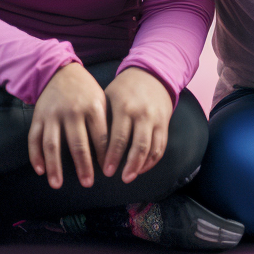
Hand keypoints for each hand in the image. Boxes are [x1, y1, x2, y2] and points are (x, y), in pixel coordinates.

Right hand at [28, 63, 108, 189]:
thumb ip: (105, 122)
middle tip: (87, 183)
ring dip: (54, 166)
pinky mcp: (38, 116)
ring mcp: (53, 114)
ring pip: (52, 144)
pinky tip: (40, 170)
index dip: (105, 156)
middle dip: (83, 166)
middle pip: (78, 144)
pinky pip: (34, 138)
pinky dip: (35, 156)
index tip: (108, 171)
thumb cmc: (85, 90)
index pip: (101, 137)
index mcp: (93, 107)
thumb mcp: (101, 99)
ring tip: (57, 184)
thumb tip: (114, 151)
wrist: (60, 71)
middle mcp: (72, 111)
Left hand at [102, 67, 172, 183]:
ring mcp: (155, 119)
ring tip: (130, 176)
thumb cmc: (124, 88)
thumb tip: (88, 145)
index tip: (105, 170)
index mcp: (124, 107)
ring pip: (151, 149)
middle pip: (137, 146)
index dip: (112, 156)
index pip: (118, 138)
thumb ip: (102, 118)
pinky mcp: (164, 123)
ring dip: (141, 166)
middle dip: (128, 166)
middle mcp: (142, 114)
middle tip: (120, 178)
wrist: (152, 74)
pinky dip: (152, 160)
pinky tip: (142, 168)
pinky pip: (160, 146)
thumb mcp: (109, 96)